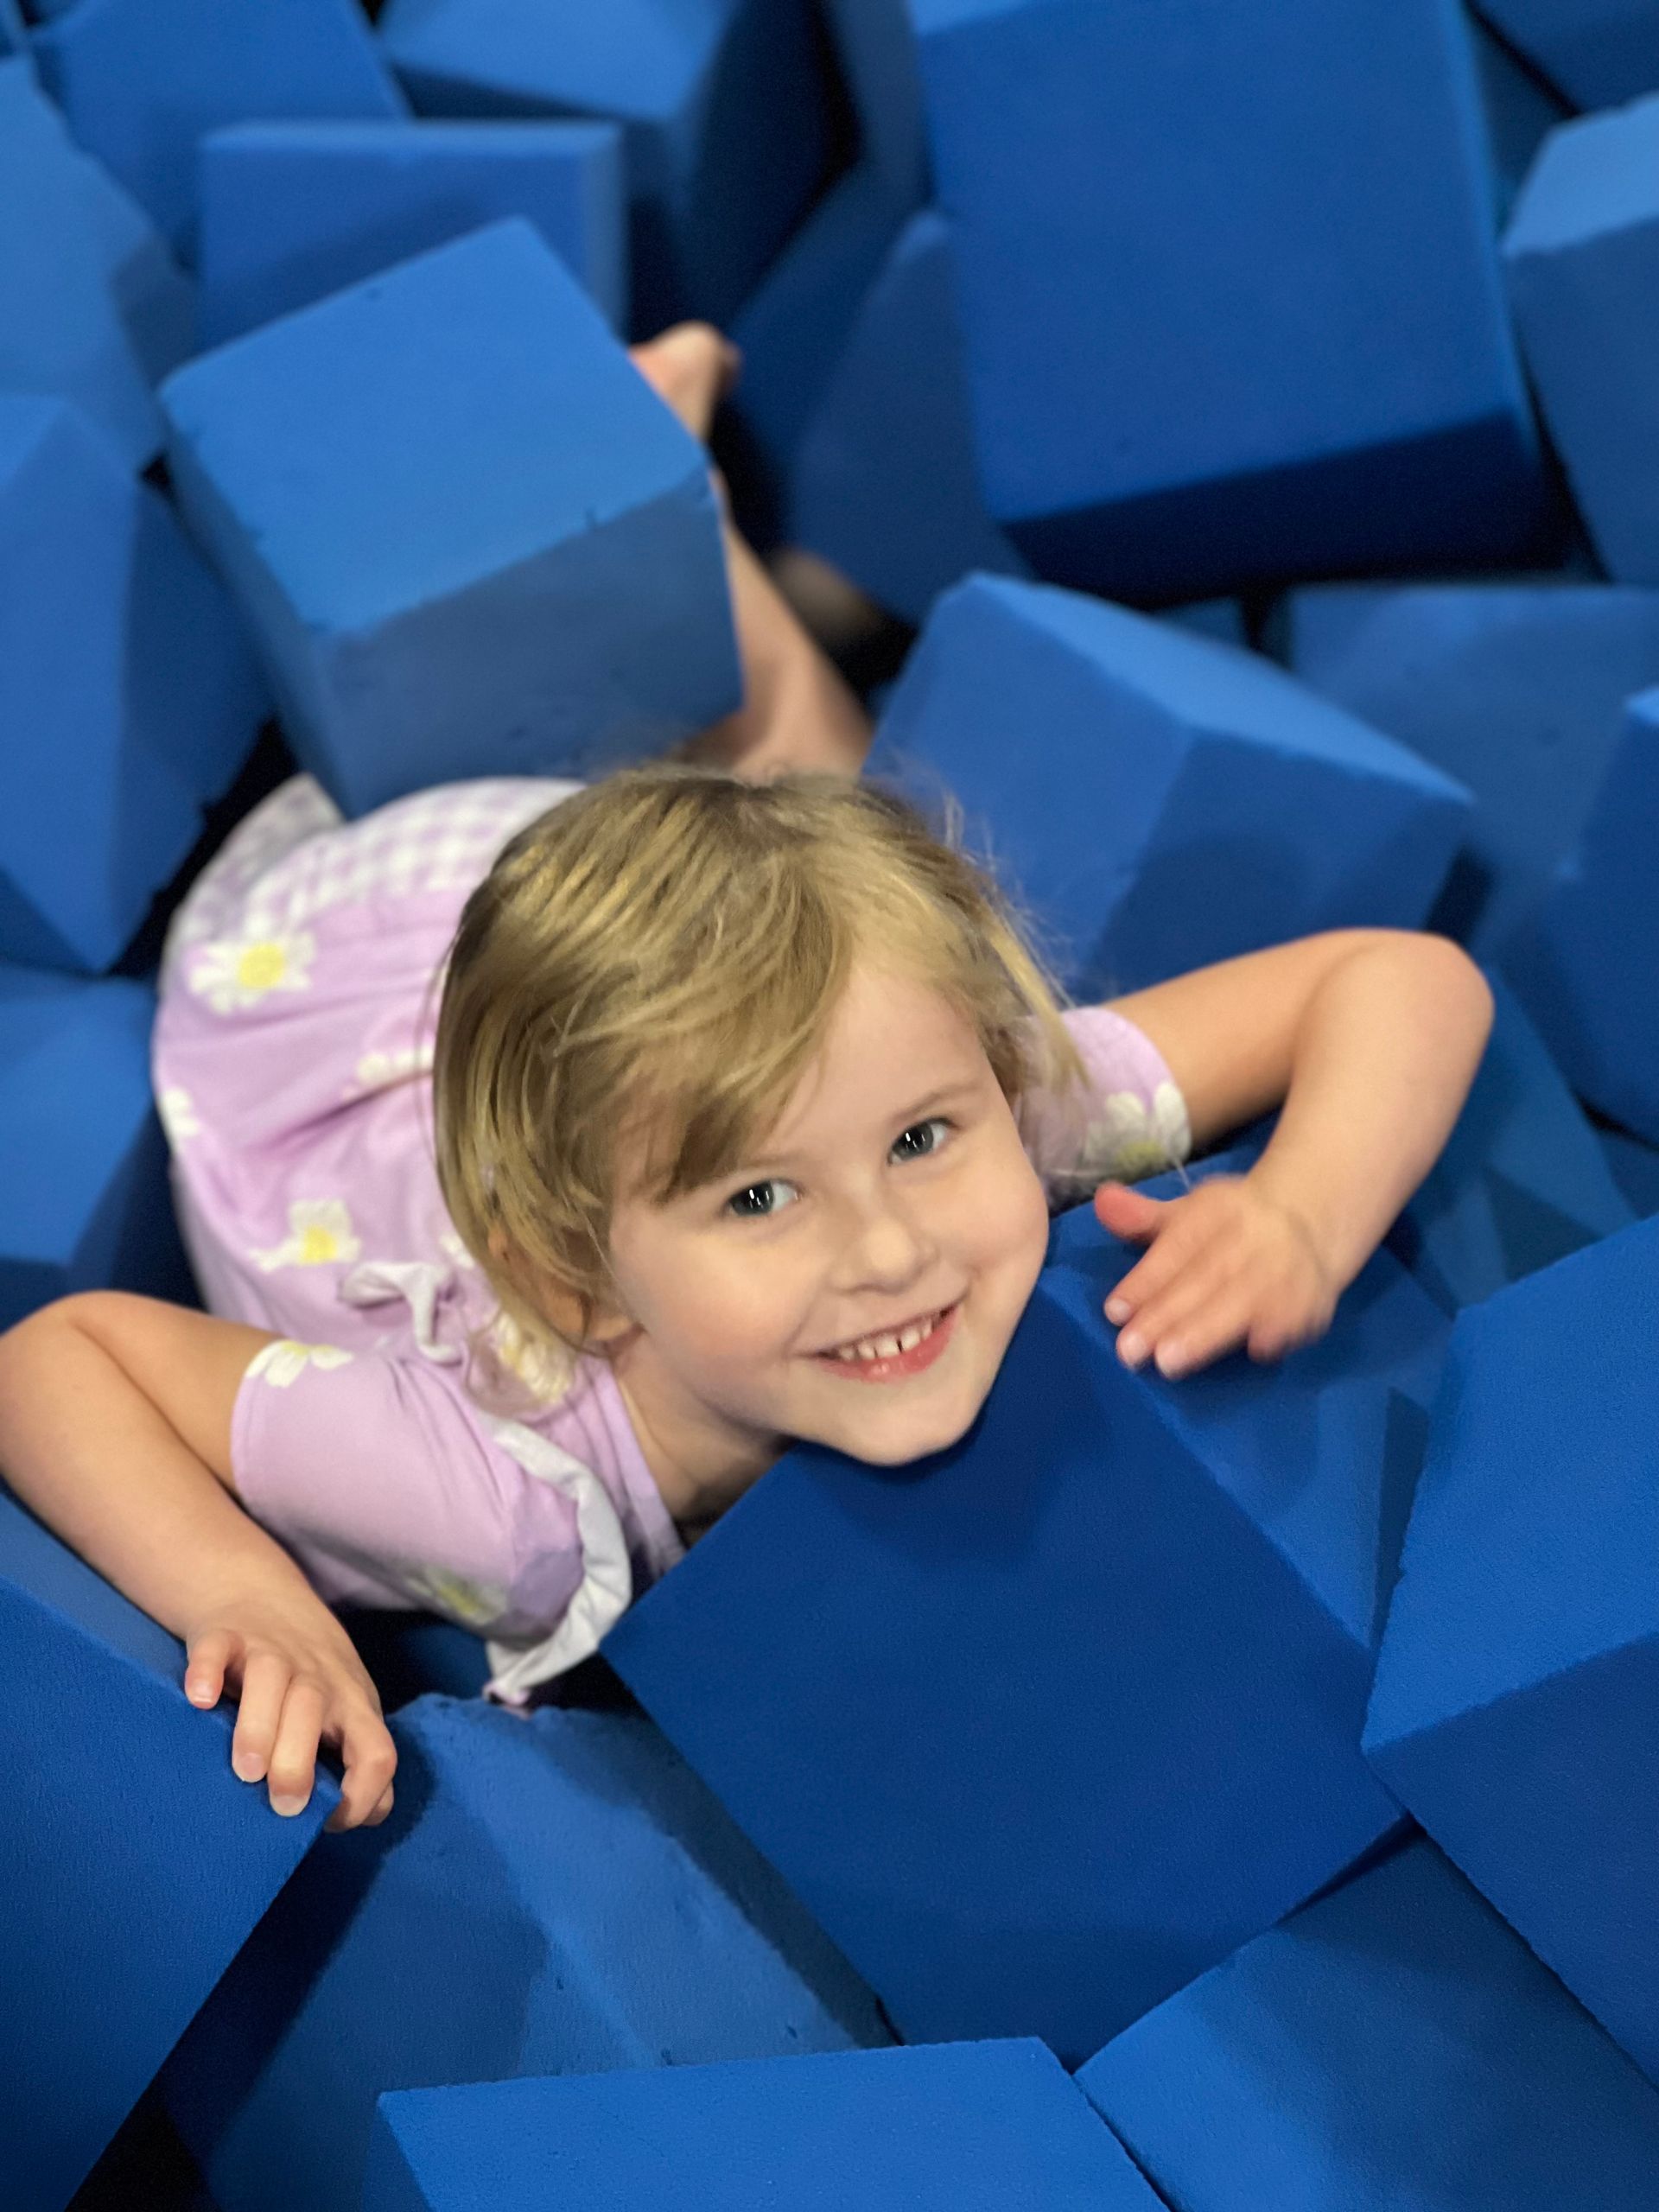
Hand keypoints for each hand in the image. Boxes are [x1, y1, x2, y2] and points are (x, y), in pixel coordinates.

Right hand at [182, 1591, 396, 1832]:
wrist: (260, 1595)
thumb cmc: (309, 1677)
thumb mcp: (343, 1712)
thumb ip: (349, 1759)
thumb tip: (344, 1819)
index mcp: (352, 1704)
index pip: (378, 1750)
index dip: (365, 1791)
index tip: (329, 1821)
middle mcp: (316, 1677)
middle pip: (316, 1712)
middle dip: (299, 1763)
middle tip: (281, 1803)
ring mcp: (271, 1651)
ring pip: (272, 1680)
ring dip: (260, 1727)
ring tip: (246, 1769)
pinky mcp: (226, 1634)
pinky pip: (217, 1649)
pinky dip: (207, 1672)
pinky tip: (199, 1701)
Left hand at [1093, 1174, 1338, 1379]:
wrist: (1315, 1213)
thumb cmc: (1232, 1223)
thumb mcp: (1188, 1212)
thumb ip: (1143, 1217)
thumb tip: (1102, 1201)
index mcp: (1218, 1210)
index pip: (1179, 1246)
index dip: (1146, 1280)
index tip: (1115, 1311)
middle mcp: (1255, 1235)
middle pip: (1206, 1278)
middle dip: (1168, 1316)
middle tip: (1131, 1351)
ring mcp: (1288, 1266)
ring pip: (1244, 1302)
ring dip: (1209, 1332)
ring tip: (1170, 1362)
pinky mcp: (1314, 1296)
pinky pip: (1297, 1316)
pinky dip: (1280, 1332)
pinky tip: (1255, 1351)